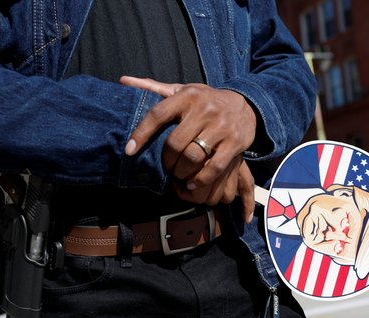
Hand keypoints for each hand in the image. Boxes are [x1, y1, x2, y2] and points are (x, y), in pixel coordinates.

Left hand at [120, 76, 255, 221]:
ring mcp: (221, 127)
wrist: (245, 105)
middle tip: (166, 167)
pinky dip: (201, 179)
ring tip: (179, 175)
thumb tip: (123, 81)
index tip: (129, 151)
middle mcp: (205, 109)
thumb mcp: (183, 90)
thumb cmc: (205, 101)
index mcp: (187, 96)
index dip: (141, 134)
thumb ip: (154, 88)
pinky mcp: (235, 143)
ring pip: (193, 156)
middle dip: (167, 160)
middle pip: (175, 142)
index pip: (158, 114)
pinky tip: (193, 184)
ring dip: (181, 172)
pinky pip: (214, 167)